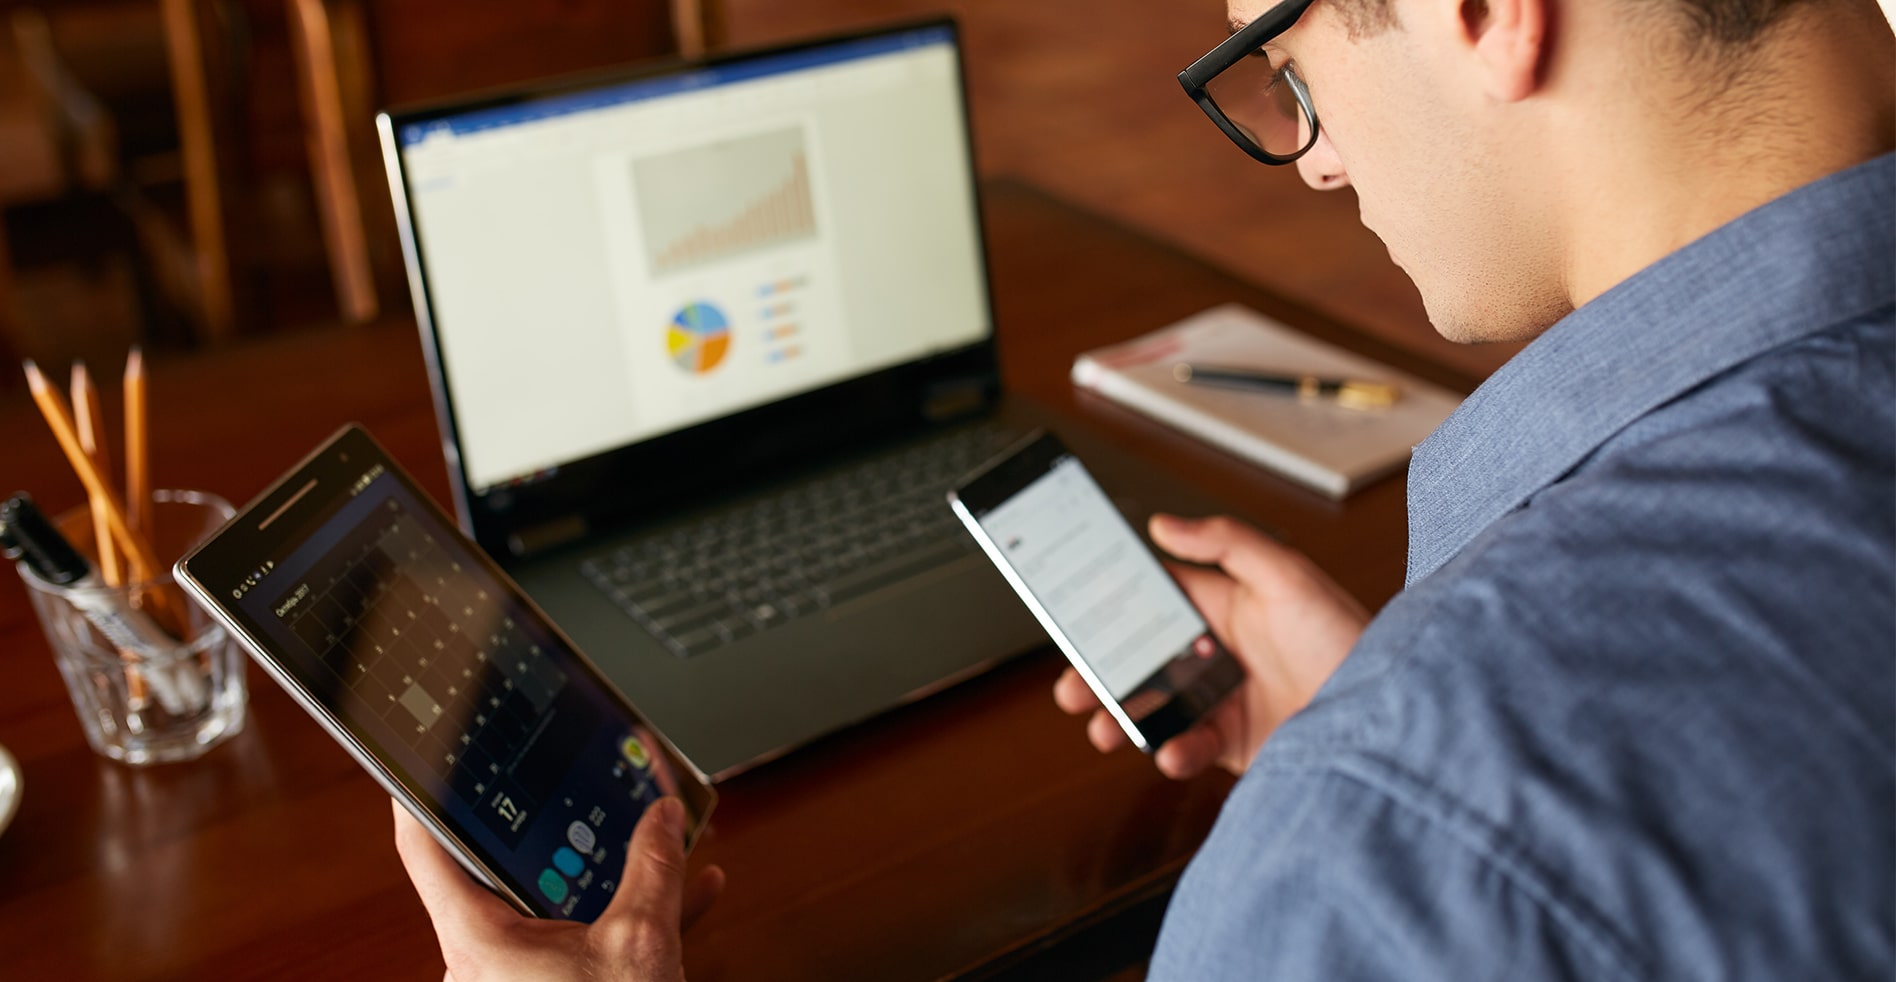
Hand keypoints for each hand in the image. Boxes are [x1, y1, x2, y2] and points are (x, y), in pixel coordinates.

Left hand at [392, 797, 724, 981]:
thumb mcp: (639, 942)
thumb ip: (652, 870)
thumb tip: (662, 817)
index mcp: (478, 940)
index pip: (427, 847)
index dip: (421, 793)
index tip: (428, 754)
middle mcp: (484, 959)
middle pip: (504, 867)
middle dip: (556, 826)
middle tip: (574, 782)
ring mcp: (516, 979)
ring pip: (556, 904)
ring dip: (608, 872)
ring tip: (652, 835)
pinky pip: (584, 939)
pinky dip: (627, 914)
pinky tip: (687, 892)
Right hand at [1053, 514, 1366, 778]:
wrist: (1389, 718)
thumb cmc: (1350, 639)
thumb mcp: (1288, 575)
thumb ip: (1227, 543)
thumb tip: (1165, 524)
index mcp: (1224, 604)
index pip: (1153, 598)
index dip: (1110, 606)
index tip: (1075, 614)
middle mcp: (1219, 651)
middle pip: (1140, 659)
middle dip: (1100, 673)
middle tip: (1071, 687)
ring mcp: (1223, 699)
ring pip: (1155, 706)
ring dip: (1122, 718)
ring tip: (1103, 729)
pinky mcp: (1235, 743)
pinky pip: (1189, 747)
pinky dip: (1173, 753)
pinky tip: (1173, 752)